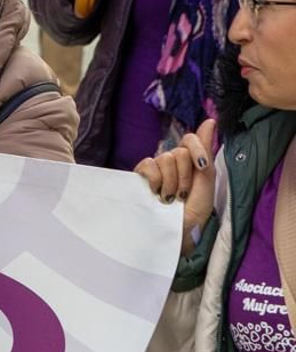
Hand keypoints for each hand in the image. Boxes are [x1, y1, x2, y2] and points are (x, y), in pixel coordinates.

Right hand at [134, 120, 217, 254]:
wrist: (178, 231)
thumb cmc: (195, 210)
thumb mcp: (207, 182)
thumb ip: (206, 151)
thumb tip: (210, 120)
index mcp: (189, 162)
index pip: (189, 139)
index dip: (196, 149)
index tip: (201, 166)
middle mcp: (171, 162)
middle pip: (179, 152)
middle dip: (186, 176)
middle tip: (183, 194)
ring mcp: (155, 169)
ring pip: (166, 159)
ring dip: (172, 183)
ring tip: (170, 198)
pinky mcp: (140, 176)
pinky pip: (149, 165)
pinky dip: (156, 181)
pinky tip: (156, 194)